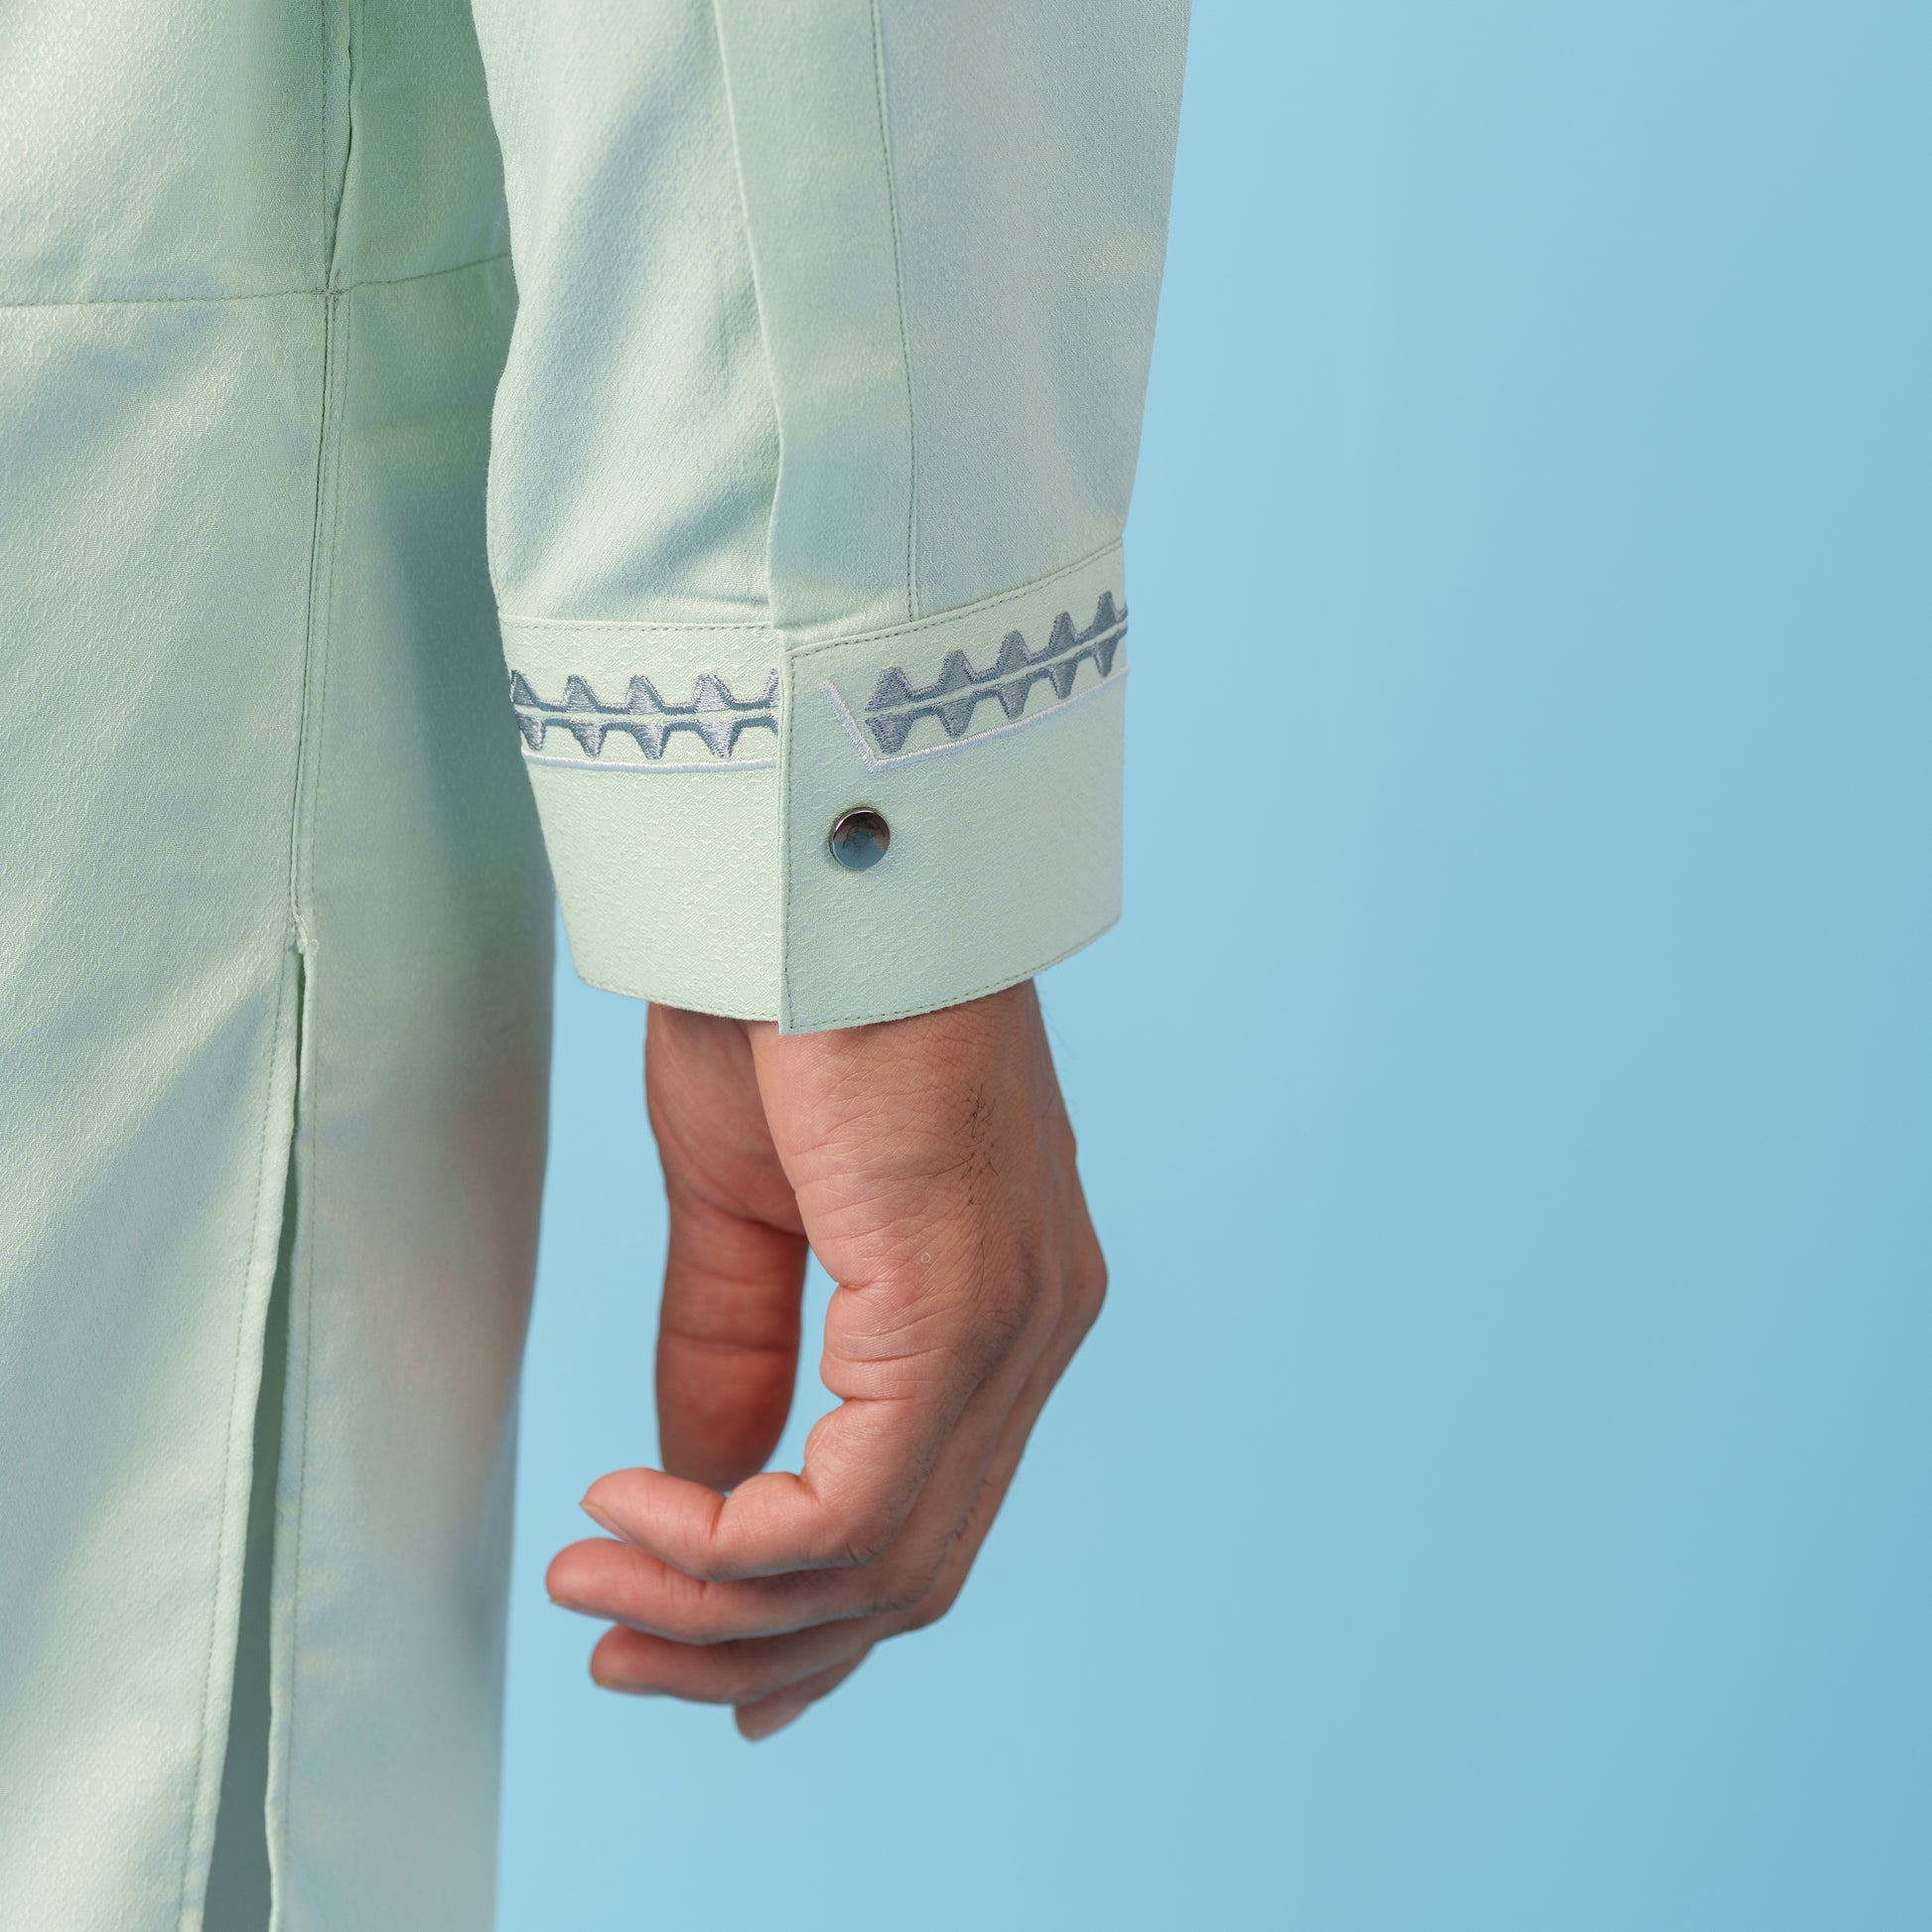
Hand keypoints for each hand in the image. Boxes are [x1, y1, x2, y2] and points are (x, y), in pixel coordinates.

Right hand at [544, 981, 1106, 1739]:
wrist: (815, 860)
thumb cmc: (793, 996)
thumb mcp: (746, 1202)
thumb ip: (738, 1349)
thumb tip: (702, 1484)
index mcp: (997, 1306)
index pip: (927, 1520)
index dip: (808, 1618)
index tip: (679, 1642)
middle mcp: (1032, 1330)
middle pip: (910, 1572)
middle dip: (748, 1641)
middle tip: (611, 1647)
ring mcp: (1011, 1323)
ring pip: (883, 1564)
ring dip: (718, 1606)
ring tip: (594, 1589)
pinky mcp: (955, 1304)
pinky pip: (853, 1508)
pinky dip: (728, 1543)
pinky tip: (629, 1507)